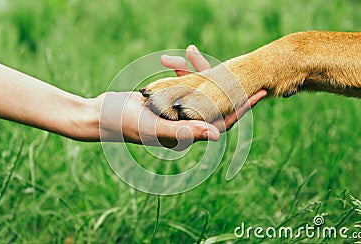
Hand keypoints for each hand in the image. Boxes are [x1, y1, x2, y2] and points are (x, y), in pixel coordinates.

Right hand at [98, 45, 266, 149]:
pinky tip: (176, 59)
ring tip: (192, 52)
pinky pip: (181, 84)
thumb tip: (218, 135)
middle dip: (226, 85)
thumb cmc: (125, 125)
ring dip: (197, 72)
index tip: (259, 93)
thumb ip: (186, 132)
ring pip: (197, 90)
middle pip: (214, 104)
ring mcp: (175, 111)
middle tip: (245, 69)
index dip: (242, 109)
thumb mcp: (156, 128)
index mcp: (188, 134)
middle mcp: (185, 124)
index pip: (223, 122)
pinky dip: (180, 72)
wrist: (101, 115)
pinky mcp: (165, 99)